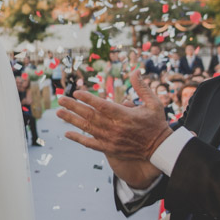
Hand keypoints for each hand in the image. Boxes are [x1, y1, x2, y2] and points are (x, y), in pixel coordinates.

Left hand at [57, 70, 171, 188]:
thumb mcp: (154, 103)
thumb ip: (142, 87)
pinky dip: (78, 139)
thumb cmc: (156, 123)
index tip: (77, 92)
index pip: (102, 105)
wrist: (160, 148)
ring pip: (87, 128)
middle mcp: (115, 128)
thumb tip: (135, 70)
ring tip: (59, 112)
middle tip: (61, 99)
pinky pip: (90, 144)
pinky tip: (67, 133)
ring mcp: (111, 139)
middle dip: (74, 106)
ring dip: (72, 120)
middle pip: (90, 115)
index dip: (88, 99)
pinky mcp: (110, 149)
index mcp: (125, 116)